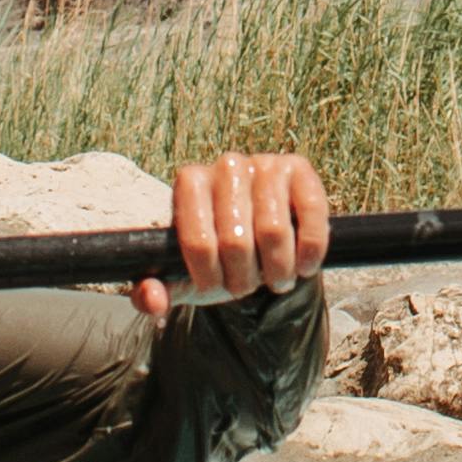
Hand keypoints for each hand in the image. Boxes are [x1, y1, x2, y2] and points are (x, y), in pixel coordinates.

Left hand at [136, 152, 334, 319]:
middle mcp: (226, 165)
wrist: (259, 236)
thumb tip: (152, 298)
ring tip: (276, 280)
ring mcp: (264, 163)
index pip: (196, 240)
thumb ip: (156, 291)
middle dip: (243, 279)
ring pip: (273, 231)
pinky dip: (309, 252)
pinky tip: (304, 267)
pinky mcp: (299, 169)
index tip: (214, 288)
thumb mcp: (184, 276)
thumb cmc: (216, 255)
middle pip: (235, 241)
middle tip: (247, 288)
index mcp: (190, 183)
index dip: (208, 276)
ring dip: (277, 271)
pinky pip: (310, 215)